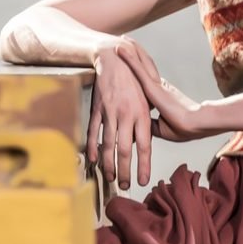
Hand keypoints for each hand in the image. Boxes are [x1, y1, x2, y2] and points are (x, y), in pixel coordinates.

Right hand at [87, 36, 158, 189]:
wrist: (115, 57)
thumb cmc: (135, 76)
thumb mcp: (150, 94)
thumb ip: (149, 115)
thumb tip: (150, 135)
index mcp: (143, 113)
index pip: (144, 145)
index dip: (143, 164)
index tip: (143, 180)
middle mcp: (127, 115)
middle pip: (125, 150)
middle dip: (126, 170)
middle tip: (126, 186)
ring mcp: (111, 112)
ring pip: (108, 144)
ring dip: (108, 163)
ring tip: (110, 177)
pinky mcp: (98, 109)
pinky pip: (93, 131)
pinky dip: (92, 147)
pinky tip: (92, 159)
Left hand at [116, 49, 213, 146]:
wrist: (194, 124)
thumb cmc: (183, 128)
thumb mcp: (161, 127)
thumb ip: (149, 124)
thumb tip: (138, 128)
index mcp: (161, 94)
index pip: (146, 79)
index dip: (138, 69)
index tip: (130, 63)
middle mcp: (157, 85)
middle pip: (143, 65)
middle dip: (135, 53)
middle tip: (126, 41)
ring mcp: (154, 84)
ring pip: (140, 63)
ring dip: (131, 50)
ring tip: (122, 38)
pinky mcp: (152, 86)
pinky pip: (137, 68)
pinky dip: (128, 58)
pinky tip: (120, 48)